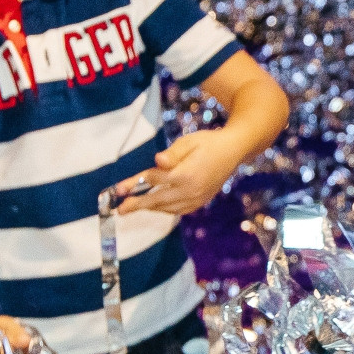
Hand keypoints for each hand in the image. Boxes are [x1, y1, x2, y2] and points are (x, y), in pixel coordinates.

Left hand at [110, 132, 233, 217]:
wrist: (233, 151)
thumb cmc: (207, 142)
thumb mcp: (189, 142)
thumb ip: (173, 154)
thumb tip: (158, 161)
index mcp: (186, 174)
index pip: (154, 181)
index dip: (134, 184)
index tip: (119, 189)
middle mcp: (191, 190)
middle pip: (158, 199)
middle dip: (137, 204)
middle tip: (120, 210)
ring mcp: (197, 198)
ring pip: (168, 208)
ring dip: (150, 207)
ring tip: (134, 207)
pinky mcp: (201, 202)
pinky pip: (179, 210)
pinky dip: (165, 210)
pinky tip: (156, 206)